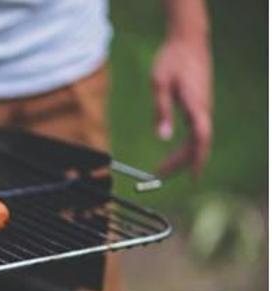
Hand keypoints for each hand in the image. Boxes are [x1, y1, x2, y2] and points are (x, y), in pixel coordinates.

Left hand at [152, 35, 212, 177]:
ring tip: (163, 168)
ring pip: (197, 139)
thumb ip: (161, 110)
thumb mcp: (159, 84)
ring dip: (182, 156)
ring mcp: (203, 107)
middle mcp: (204, 109)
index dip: (198, 159)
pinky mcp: (199, 105)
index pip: (201, 139)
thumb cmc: (172, 60)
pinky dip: (186, 145)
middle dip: (181, 163)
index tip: (192, 177)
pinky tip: (176, 153)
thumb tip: (162, 137)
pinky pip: (196, 132)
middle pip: (198, 144)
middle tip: (159, 175)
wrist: (188, 41)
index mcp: (196, 105)